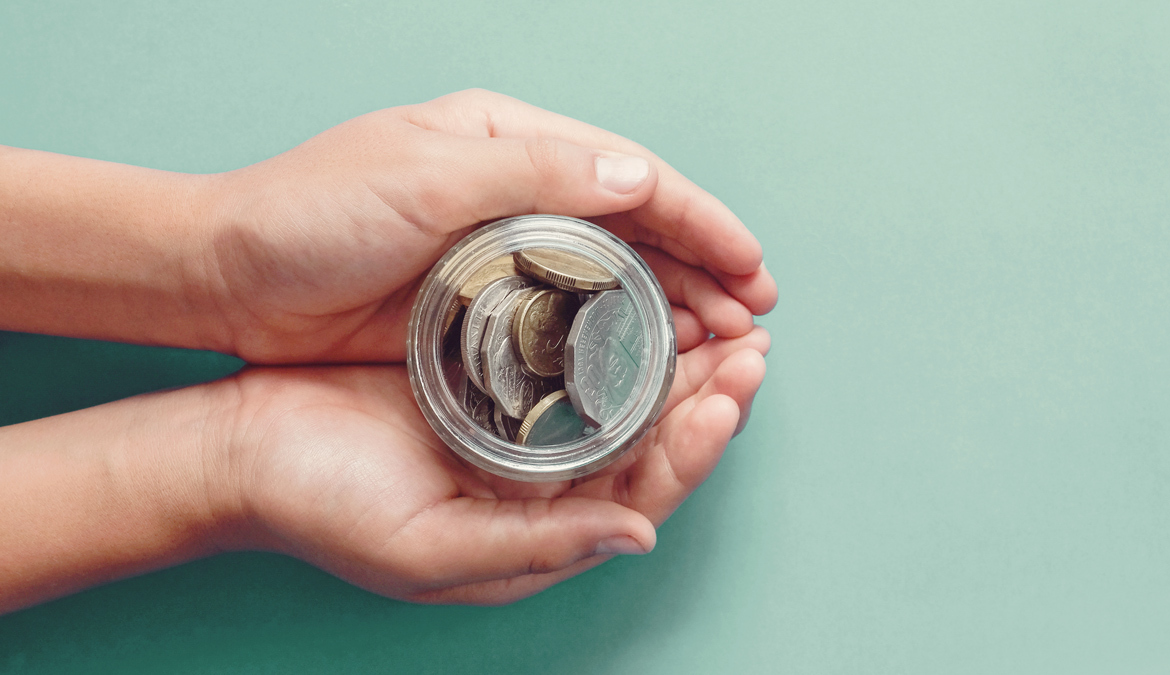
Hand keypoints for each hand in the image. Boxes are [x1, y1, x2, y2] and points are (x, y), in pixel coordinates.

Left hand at [203, 89, 776, 362]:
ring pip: (607, 277)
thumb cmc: (310, 214)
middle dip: (699, 269)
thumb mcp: (420, 177)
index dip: (699, 218)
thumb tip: (640, 179)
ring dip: (667, 309)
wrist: (227, 275)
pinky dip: (611, 339)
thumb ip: (532, 173)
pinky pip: (563, 319)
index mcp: (504, 139)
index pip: (628, 173)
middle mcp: (511, 189)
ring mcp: (496, 250)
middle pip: (631, 227)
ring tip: (721, 347)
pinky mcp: (476, 305)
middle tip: (753, 320)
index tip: (751, 264)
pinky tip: (645, 367)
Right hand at [217, 327, 769, 603]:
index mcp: (539, 528)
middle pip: (649, 438)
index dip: (700, 441)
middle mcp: (540, 481)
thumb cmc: (325, 507)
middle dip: (707, 390)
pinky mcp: (484, 374)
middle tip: (751, 339)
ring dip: (671, 354)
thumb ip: (538, 547)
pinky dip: (608, 327)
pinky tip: (634, 295)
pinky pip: (567, 353)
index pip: (648, 489)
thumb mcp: (432, 548)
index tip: (736, 389)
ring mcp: (514, 425)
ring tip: (715, 313)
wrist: (241, 449)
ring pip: (618, 392)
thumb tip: (638, 539)